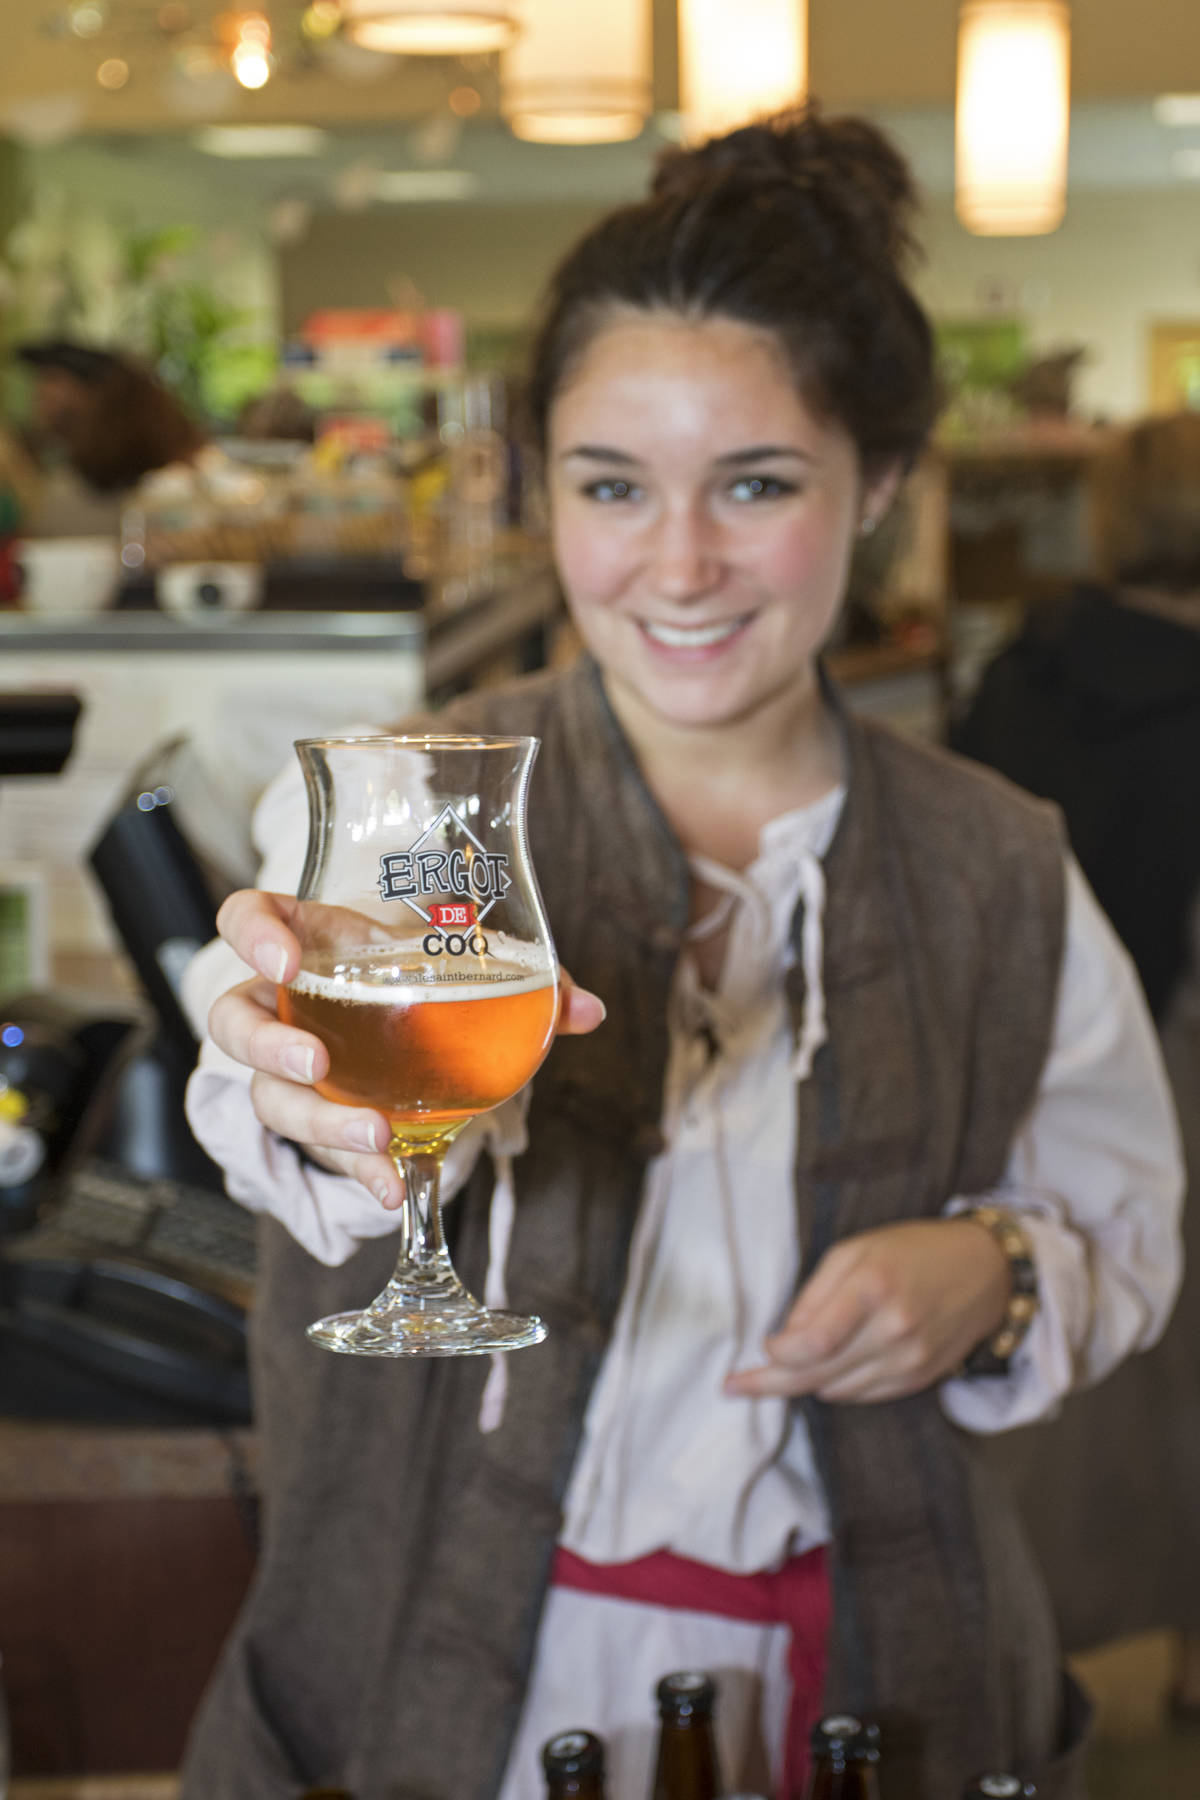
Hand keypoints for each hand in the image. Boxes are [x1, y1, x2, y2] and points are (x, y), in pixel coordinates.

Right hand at [206, 888, 605, 1208]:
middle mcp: (284, 1002)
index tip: (283, 960)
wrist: (412, 1029)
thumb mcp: (465, 967)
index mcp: (312, 941)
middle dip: (269, 1046)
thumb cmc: (422, 979)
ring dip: (318, 1121)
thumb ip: (528, 982)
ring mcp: (290, 1066)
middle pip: (236, 1021)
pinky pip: (318, 1148)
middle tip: (316, 1065)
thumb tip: (589, 1010)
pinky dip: (359, 1169)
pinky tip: (396, 1186)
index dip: (252, 934)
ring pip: (268, 1095)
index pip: (248, 918)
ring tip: (375, 1139)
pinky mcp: (315, 1120)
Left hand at [724, 1218, 1012, 1404]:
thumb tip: (784, 1339)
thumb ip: (816, 1293)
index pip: (813, 1343)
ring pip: (836, 1391)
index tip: (761, 1348)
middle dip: (770, 1383)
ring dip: (805, 1382)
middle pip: (817, 1376)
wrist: (985, 1272)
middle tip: (734, 1386)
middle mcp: (894, 1331)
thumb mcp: (856, 1250)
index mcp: (874, 1289)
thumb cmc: (911, 1251)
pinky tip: (828, 1368)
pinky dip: (837, 1385)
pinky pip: (862, 1396)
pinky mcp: (919, 1380)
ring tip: (783, 1368)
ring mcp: (910, 1361)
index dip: (778, 1355)